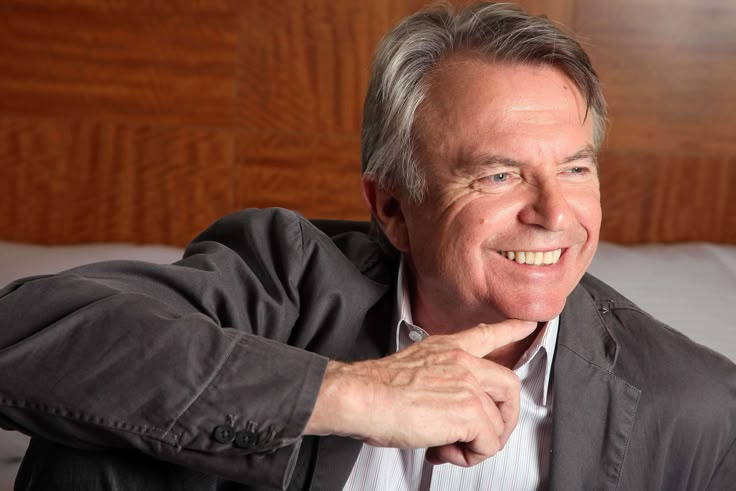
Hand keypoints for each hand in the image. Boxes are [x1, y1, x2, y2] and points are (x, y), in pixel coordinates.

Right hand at [305, 319, 537, 466]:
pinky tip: (444, 450)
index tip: (528, 324)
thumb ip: (437, 384)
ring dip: (479, 443)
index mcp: (446, 349)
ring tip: (451, 447)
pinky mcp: (470, 411)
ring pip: (500, 421)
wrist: (362, 397)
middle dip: (503, 417)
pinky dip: (470, 456)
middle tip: (480, 435)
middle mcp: (462, 362)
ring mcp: (469, 384)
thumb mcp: (410, 372)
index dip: (511, 329)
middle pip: (510, 386)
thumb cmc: (374, 389)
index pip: (486, 334)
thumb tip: (444, 411)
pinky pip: (489, 443)